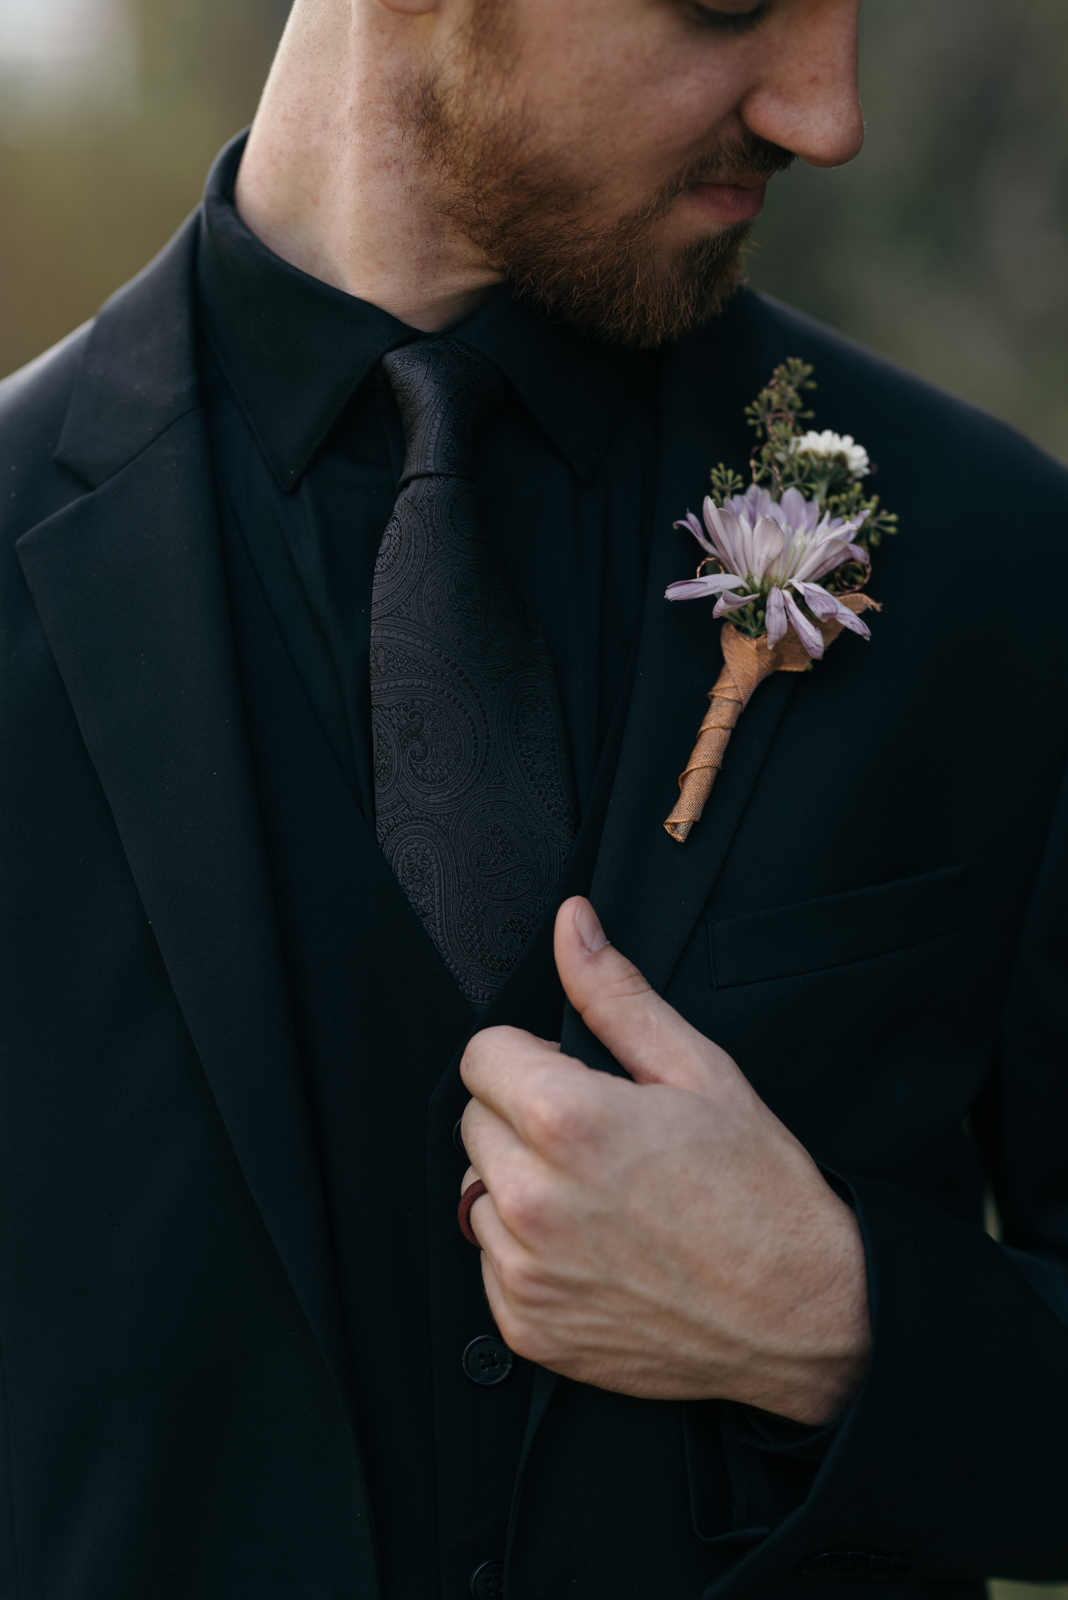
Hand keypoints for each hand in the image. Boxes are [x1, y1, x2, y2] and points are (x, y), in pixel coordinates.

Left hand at [459, 897, 869, 1425]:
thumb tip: (573, 927)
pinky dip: (531, 1253)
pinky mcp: (528, 1326)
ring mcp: (525, 1271)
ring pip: (478, 1193)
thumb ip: (615, 994)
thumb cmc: (761, 1193)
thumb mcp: (698, 1070)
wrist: (803, 1314)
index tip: (572, 1077)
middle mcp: (532, 1199)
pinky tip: (597, 1248)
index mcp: (566, 1120)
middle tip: (600, 1140)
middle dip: (523, 1116)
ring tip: (602, 1197)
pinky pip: (492, 1263)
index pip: (481, 1054)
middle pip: (474, 1121)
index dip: (530, 1056)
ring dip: (522, 1186)